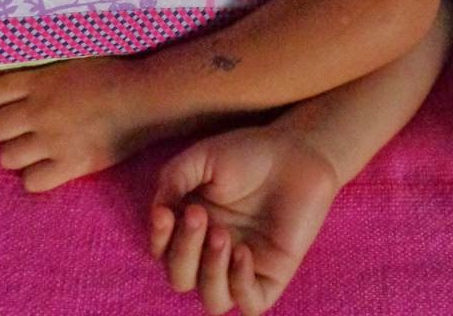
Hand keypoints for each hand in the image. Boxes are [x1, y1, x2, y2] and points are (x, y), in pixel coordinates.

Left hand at [0, 55, 161, 191]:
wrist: (145, 97)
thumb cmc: (113, 74)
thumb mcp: (72, 61)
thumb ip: (45, 74)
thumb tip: (24, 84)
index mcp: (40, 81)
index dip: (0, 102)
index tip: (13, 105)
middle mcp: (40, 110)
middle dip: (7, 129)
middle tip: (25, 130)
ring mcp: (53, 140)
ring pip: (7, 158)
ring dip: (19, 154)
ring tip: (36, 150)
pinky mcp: (71, 164)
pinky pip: (32, 182)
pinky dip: (37, 176)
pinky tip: (50, 166)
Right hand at [150, 125, 339, 314]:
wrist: (296, 152)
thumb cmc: (248, 152)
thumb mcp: (201, 158)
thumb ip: (173, 180)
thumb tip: (156, 212)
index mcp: (192, 226)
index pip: (163, 250)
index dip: (159, 238)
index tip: (165, 213)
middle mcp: (213, 251)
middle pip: (181, 278)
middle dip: (184, 251)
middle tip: (199, 215)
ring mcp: (242, 266)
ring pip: (212, 300)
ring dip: (209, 272)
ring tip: (221, 235)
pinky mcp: (271, 276)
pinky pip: (249, 304)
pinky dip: (240, 284)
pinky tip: (243, 252)